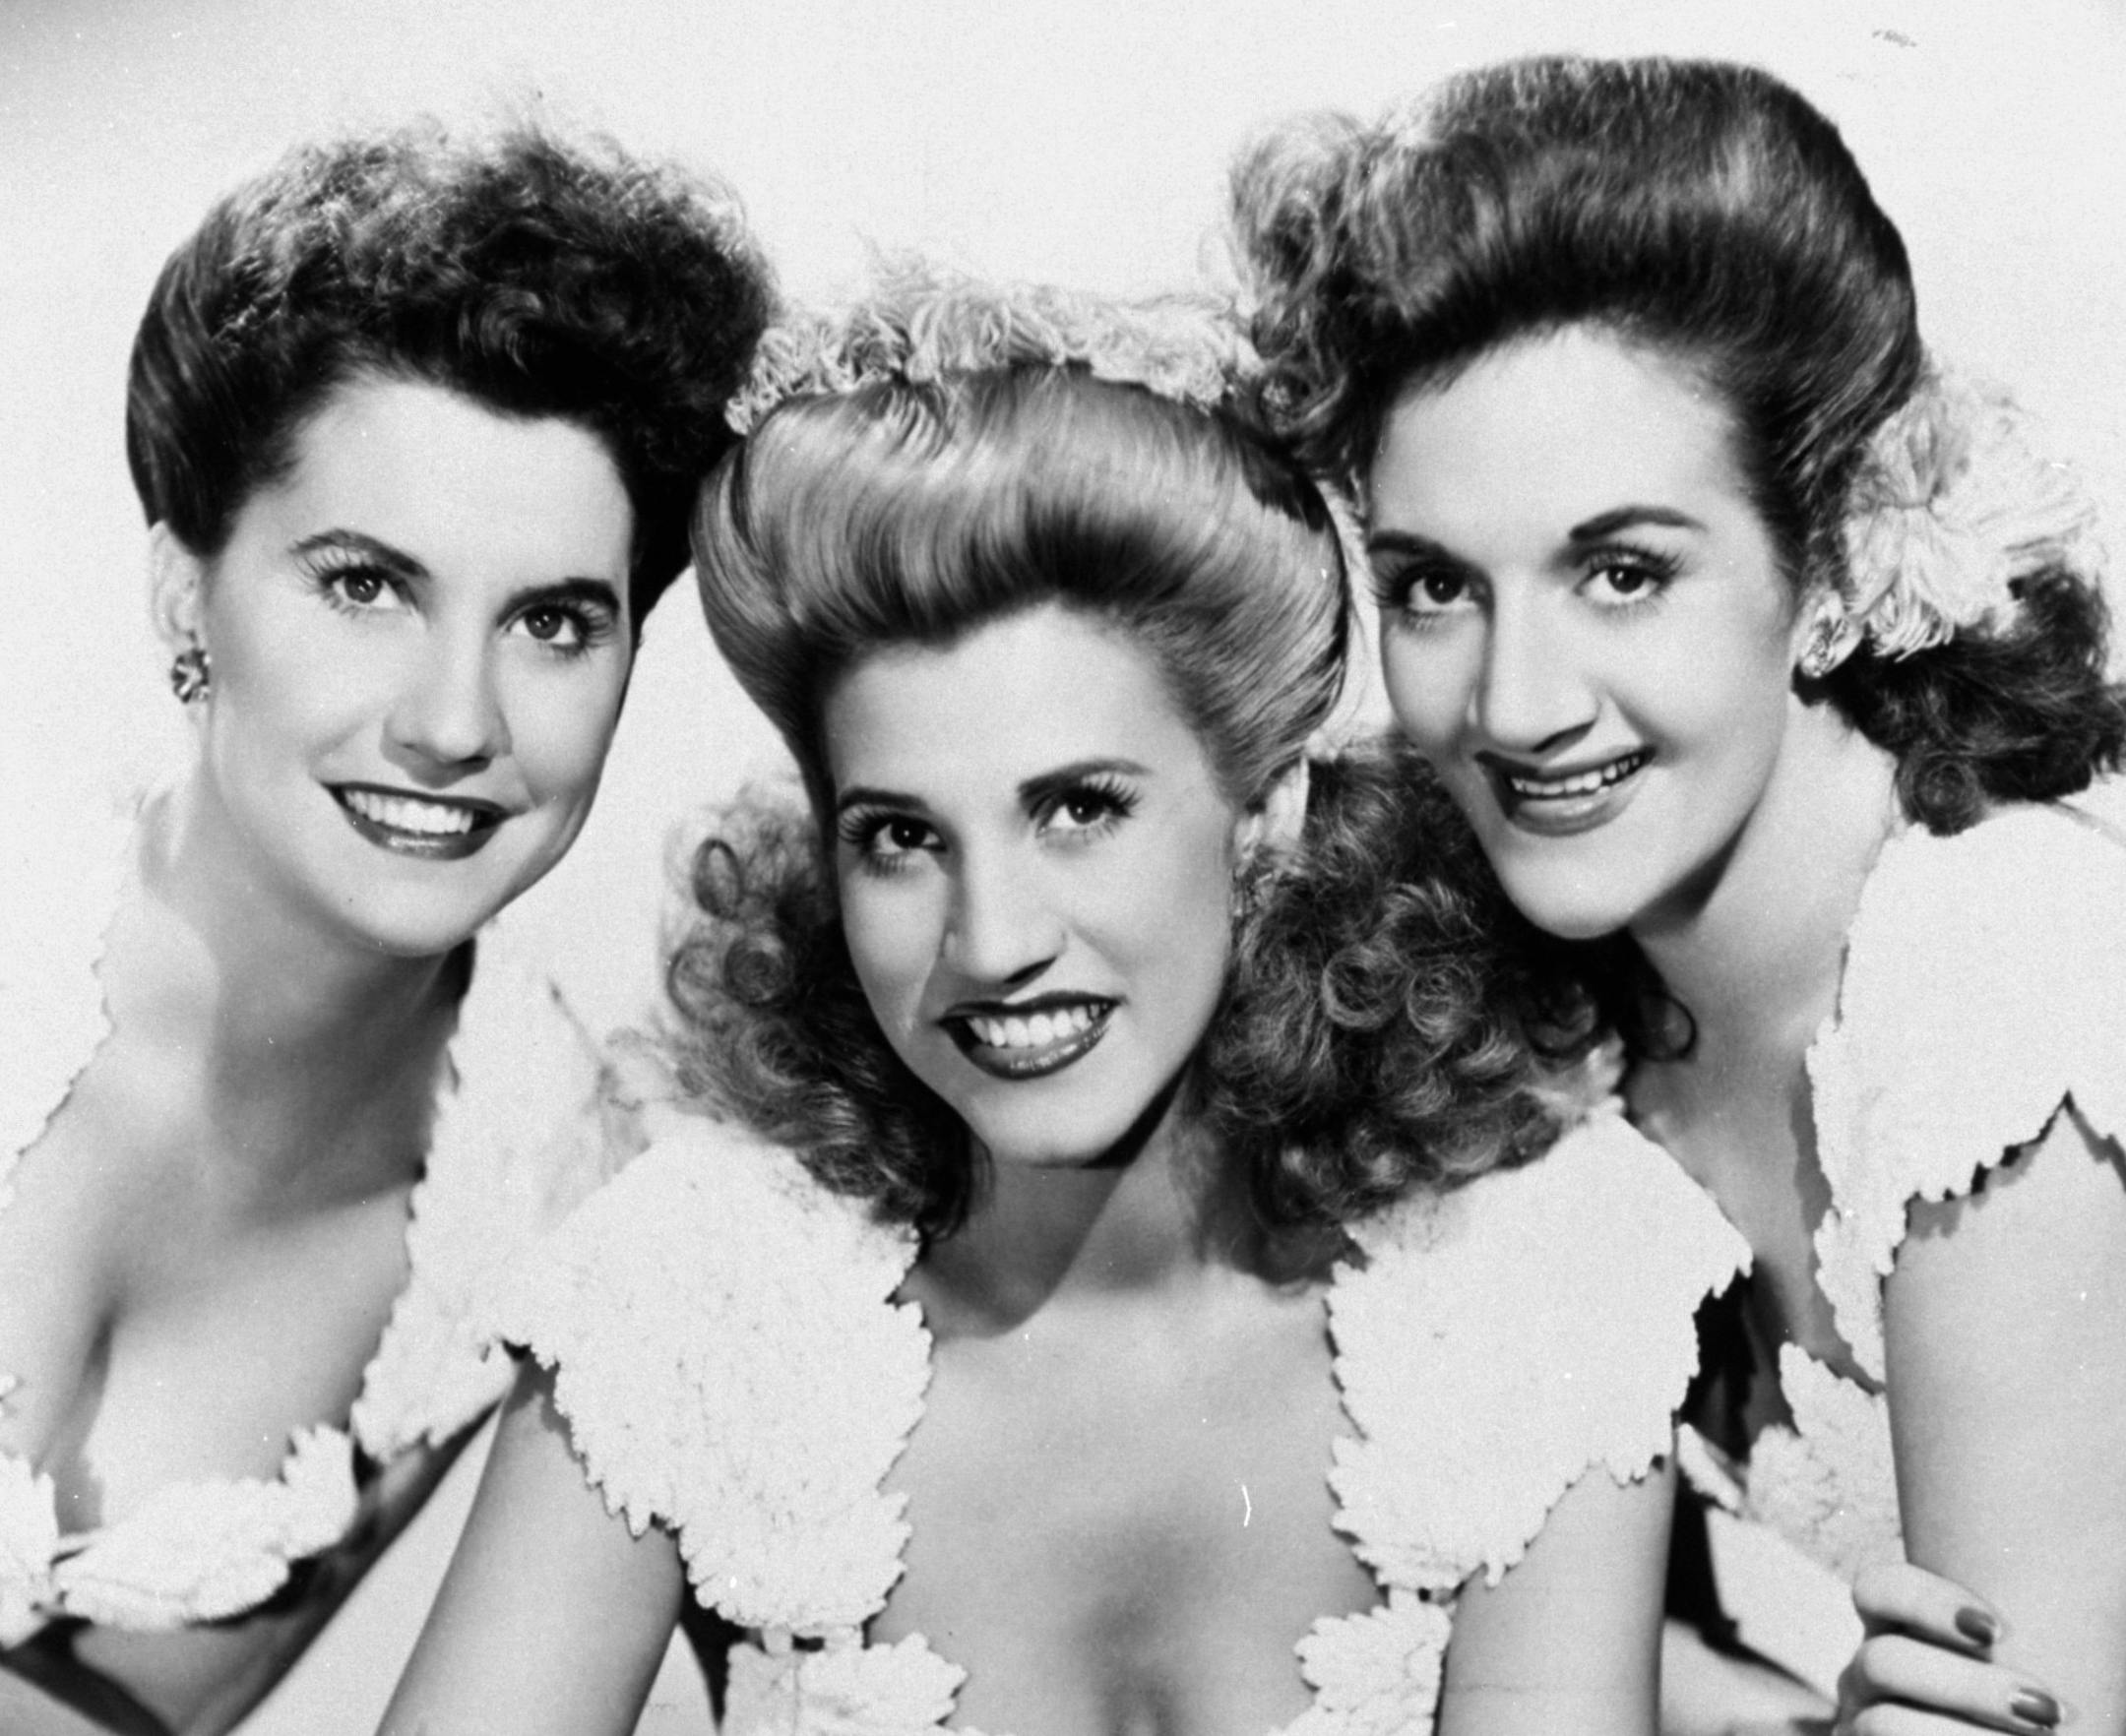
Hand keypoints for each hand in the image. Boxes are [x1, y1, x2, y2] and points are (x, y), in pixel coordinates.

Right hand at [1835, 1562, 2060, 1734]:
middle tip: (2048, 1710)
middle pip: (1884, 1661)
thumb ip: (2059, 1612)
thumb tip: (2113, 1540)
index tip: (1998, 1631)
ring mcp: (1865, 1725)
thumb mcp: (2044, 1651)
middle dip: (1969, 1689)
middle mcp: (1870, 1674)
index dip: (1927, 1602)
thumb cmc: (2046, 1705)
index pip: (1880, 1589)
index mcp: (1902, 1627)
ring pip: (1884, 1725)